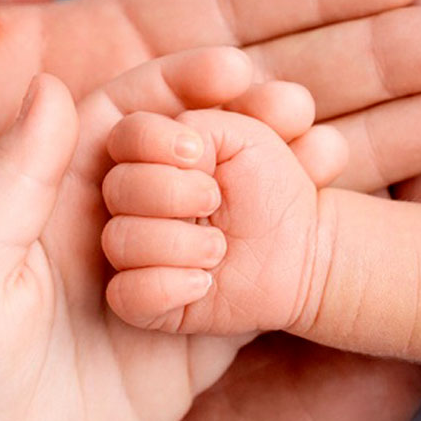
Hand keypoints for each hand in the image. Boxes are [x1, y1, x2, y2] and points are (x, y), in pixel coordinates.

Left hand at [0, 53, 317, 420]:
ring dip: (277, 175)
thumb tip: (50, 87)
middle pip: (193, 148)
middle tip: (293, 104)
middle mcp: (113, 212)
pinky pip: (245, 281)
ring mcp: (157, 266)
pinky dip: (283, 251)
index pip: (131, 110)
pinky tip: (325, 215)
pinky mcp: (188, 325)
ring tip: (328, 150)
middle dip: (245, 119)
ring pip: (230, 206)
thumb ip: (4, 179)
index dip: (182, 82)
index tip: (230, 67)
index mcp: (53, 179)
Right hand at [102, 104, 329, 334]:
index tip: (199, 155)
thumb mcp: (245, 137)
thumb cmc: (273, 188)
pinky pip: (124, 295)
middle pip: (116, 187)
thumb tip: (173, 144)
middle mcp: (134, 201)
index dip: (154, 141)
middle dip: (171, 193)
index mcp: (152, 155)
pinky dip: (165, 287)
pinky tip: (203, 282)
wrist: (304, 248)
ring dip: (177, 243)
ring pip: (118, 240)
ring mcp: (135, 250)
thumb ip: (200, 122)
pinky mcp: (143, 298)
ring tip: (220, 248)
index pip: (124, 136)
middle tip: (215, 200)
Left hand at [129, 0, 420, 420]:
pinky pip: (260, 250)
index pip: (235, 8)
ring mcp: (157, 205)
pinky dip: (335, 223)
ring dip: (387, 132)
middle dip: (387, 53)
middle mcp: (142, 124)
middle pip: (285, 79)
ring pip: (290, 162)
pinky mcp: (159, 282)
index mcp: (96, 52)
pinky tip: (408, 194)